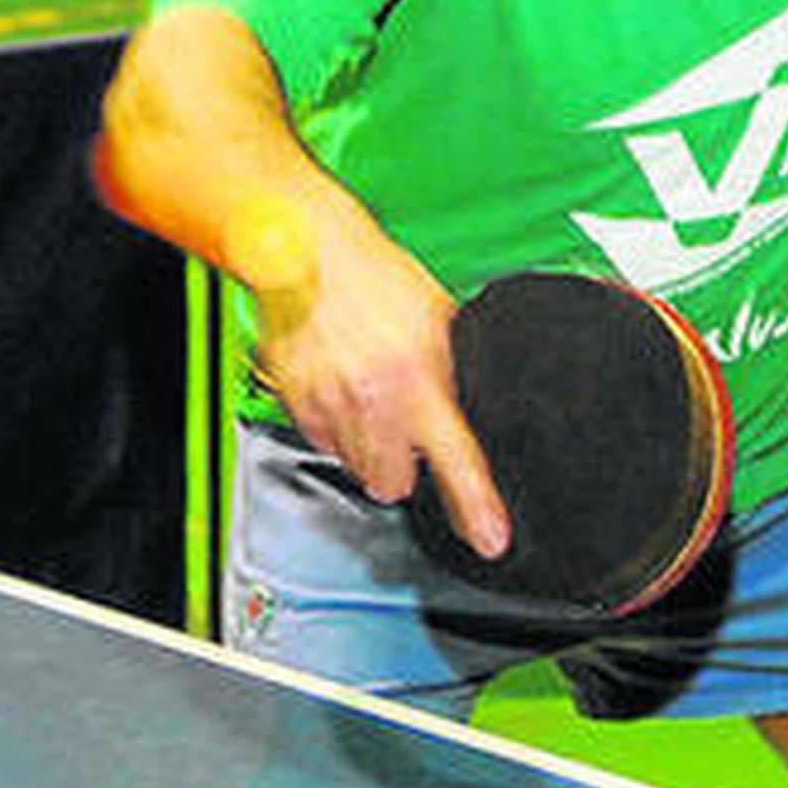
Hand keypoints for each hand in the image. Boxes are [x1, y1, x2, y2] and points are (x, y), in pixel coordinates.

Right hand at [239, 194, 510, 561]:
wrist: (311, 249)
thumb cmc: (375, 274)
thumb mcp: (438, 317)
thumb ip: (453, 370)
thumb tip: (468, 407)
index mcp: (420, 375)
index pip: (456, 459)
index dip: (476, 507)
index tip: (491, 539)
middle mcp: (376, 397)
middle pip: (393, 484)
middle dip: (401, 467)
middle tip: (402, 428)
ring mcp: (331, 403)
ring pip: (356, 467)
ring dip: (368, 448)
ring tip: (370, 398)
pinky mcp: (297, 402)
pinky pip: (323, 443)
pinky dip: (334, 428)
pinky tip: (341, 388)